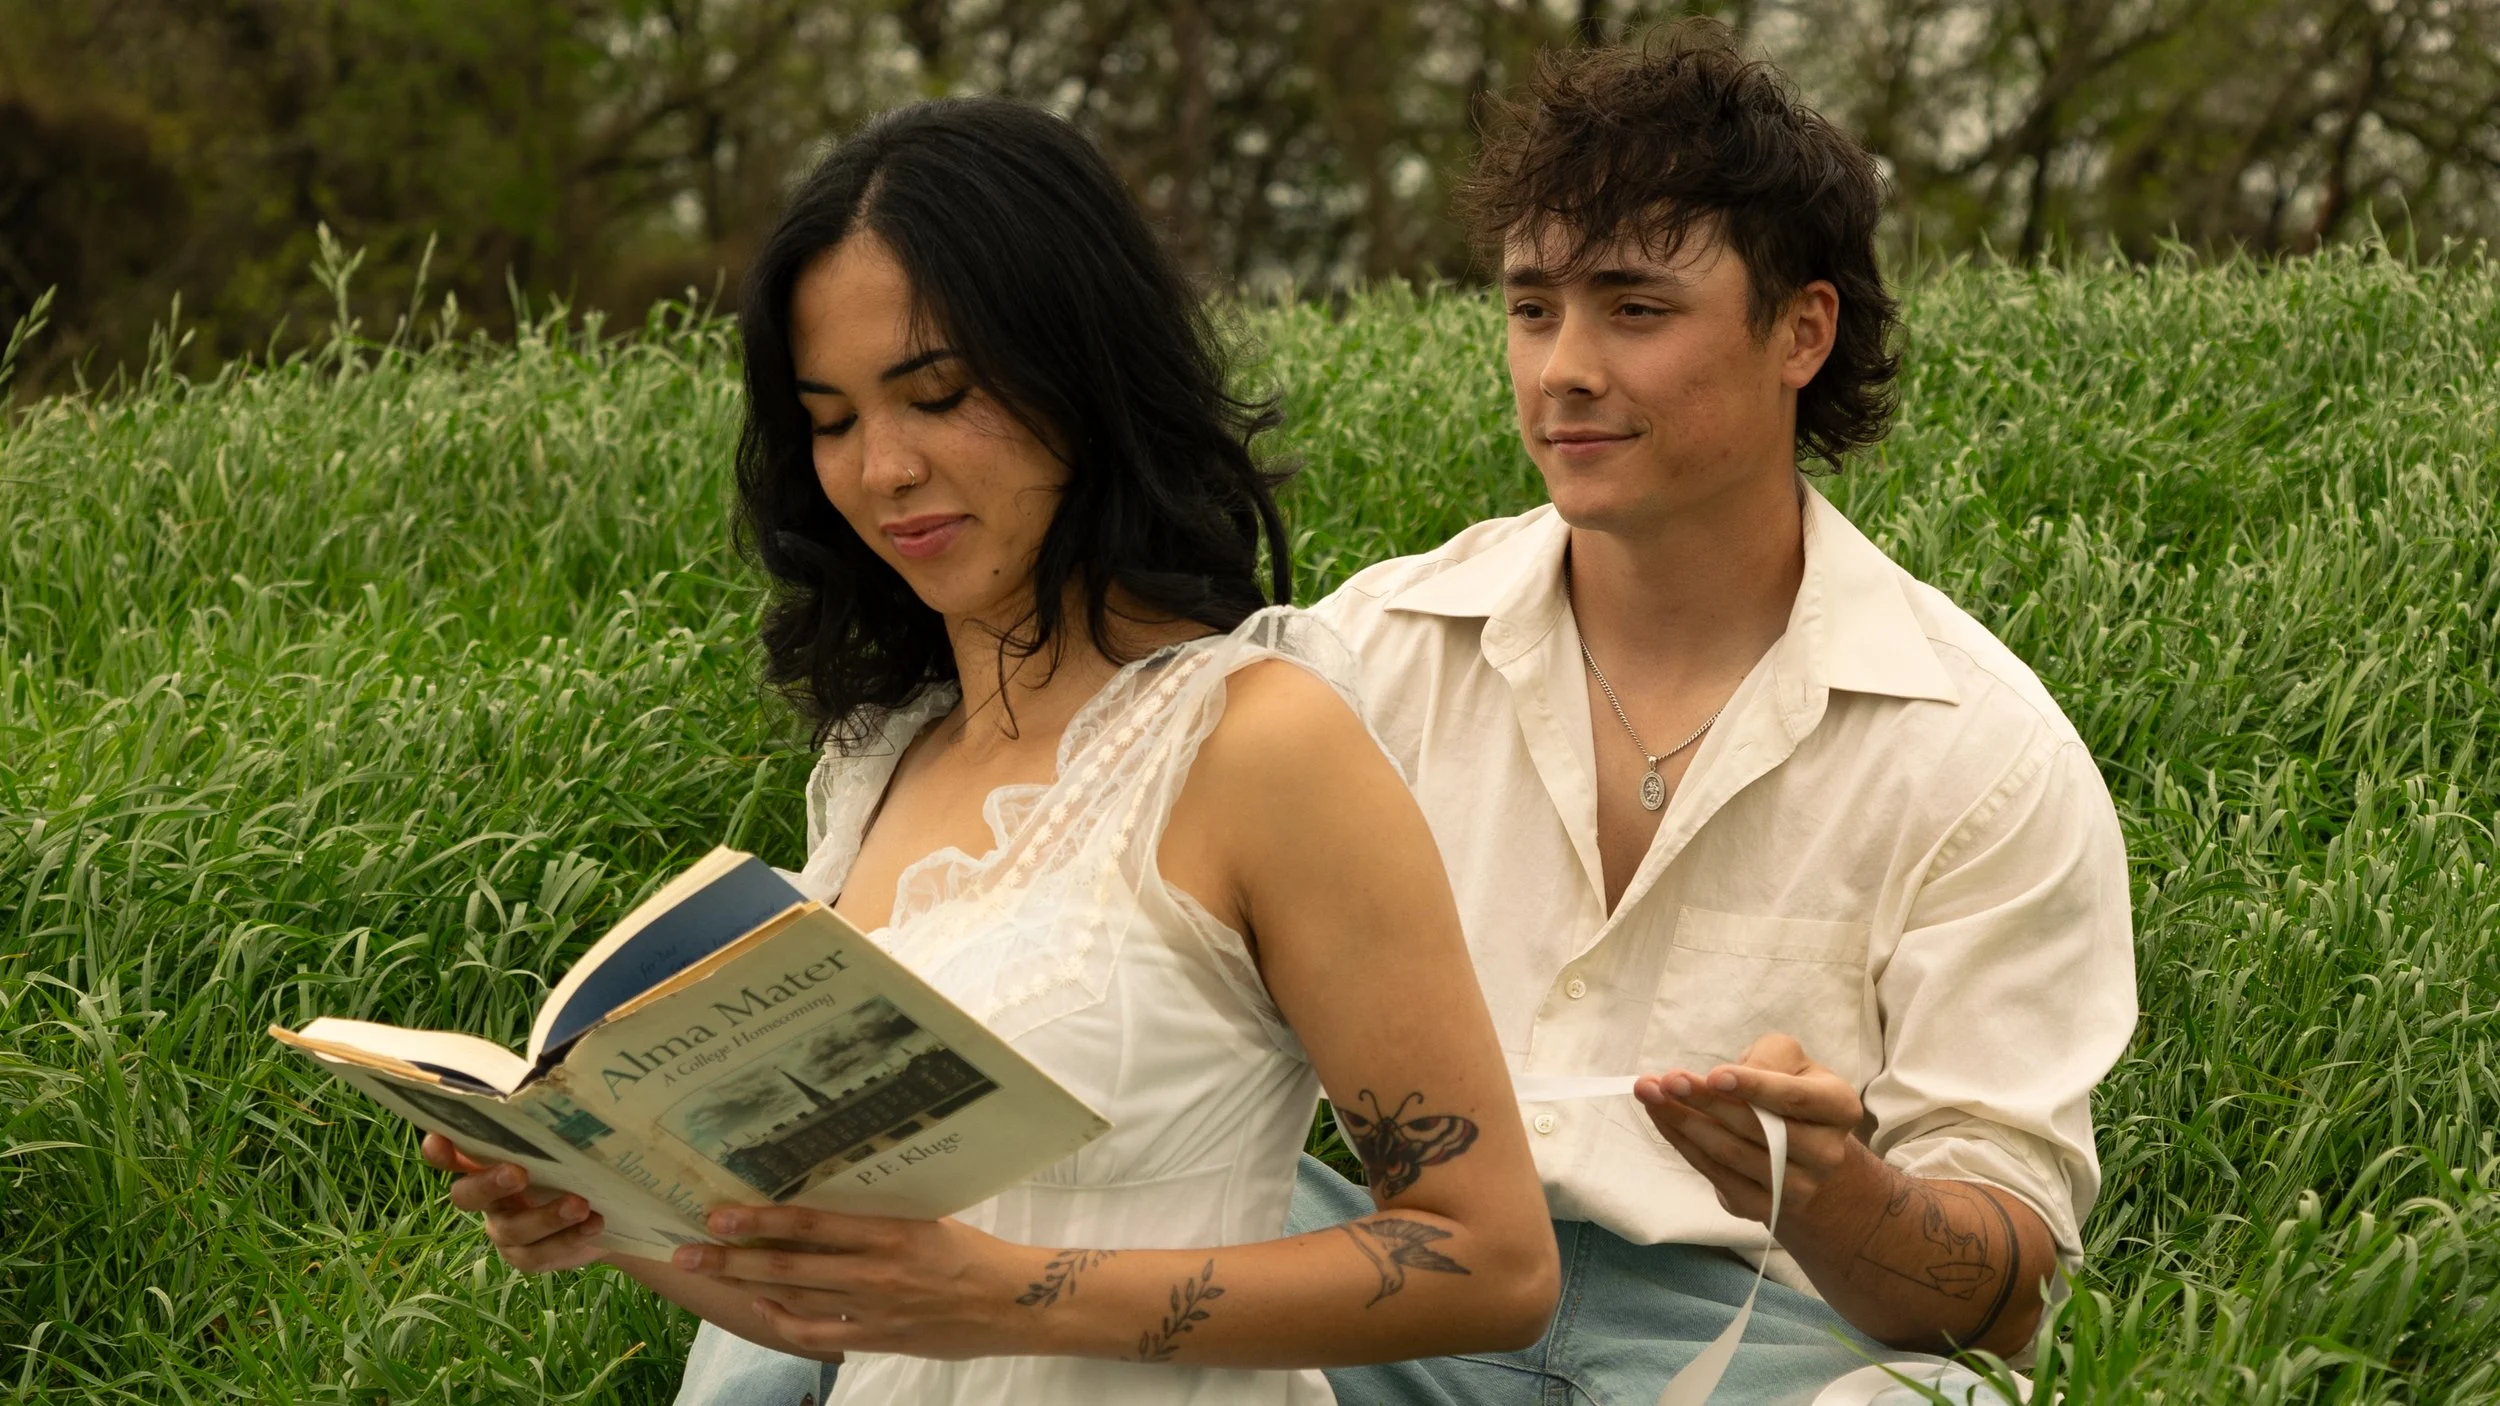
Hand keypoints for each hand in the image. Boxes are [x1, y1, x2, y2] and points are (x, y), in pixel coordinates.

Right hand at [420, 1131, 607, 1272]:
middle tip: (518, 1173)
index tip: (439, 1140)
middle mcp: (489, 1198)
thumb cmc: (576, 1165)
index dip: (440, 1151)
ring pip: (512, 1229)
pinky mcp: (527, 1256)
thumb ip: (551, 1130)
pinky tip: (593, 1224)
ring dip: (547, 1217)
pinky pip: (539, 1254)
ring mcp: (505, 1230)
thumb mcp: (564, 1146)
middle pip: (467, 1196)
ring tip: (580, 1205)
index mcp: (488, 1164)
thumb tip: (568, 1084)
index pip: (453, 1155)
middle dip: (488, 1183)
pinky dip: (569, 1238)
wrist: (606, 1210)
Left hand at [668, 1205, 1033, 1360]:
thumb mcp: (928, 1219)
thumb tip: (828, 1198)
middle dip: (732, 1258)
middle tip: (687, 1249)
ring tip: (710, 1275)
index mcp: (891, 1231)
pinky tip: (761, 1309)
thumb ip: (879, 1214)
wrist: (1014, 1304)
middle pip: (789, 1265)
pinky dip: (784, 1322)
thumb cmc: (972, 1253)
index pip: (812, 1223)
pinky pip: (818, 1334)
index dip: (761, 1219)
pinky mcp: (878, 1338)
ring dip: (748, 1287)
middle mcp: (876, 1271)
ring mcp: (874, 1310)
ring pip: (795, 1299)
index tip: (720, 1212)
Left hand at [1634, 1032, 1879, 1233]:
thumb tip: (1724, 1079)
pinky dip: (1682, 1143)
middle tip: (1667, 1080)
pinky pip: (1714, 1174)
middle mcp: (1825, 1153)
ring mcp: (1795, 1187)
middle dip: (1705, 1101)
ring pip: (1728, 1153)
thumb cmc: (1790, 1093)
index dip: (1755, 1087)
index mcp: (1839, 1107)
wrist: (1805, 1156)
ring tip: (1650, 1093)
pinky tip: (1661, 1118)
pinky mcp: (1762, 1207)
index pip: (1796, 1098)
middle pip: (1756, 1128)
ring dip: (1682, 1122)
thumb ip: (1768, 1058)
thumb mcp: (1791, 1062)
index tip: (1714, 1075)